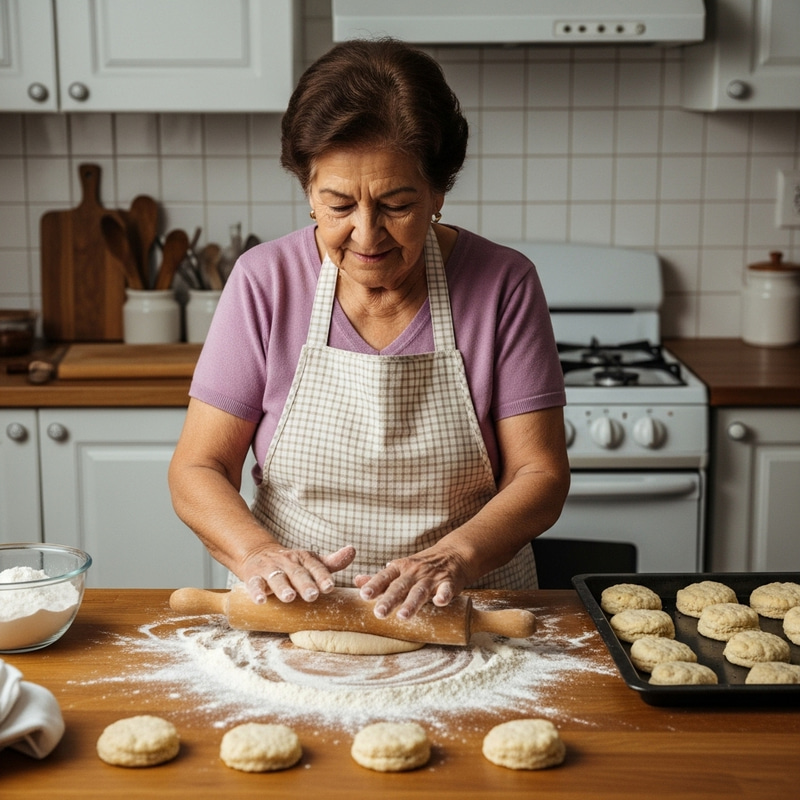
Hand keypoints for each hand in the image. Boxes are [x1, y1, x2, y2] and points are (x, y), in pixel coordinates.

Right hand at [241, 545, 355, 604]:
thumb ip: (332, 562)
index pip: (315, 567)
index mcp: (303, 558)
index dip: (323, 576)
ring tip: (290, 597)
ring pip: (277, 578)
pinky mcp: (254, 577)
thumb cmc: (291, 563)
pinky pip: (254, 584)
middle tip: (313, 595)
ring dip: (283, 588)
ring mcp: (270, 569)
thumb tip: (352, 551)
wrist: (258, 553)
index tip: (330, 587)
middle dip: (305, 584)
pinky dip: (256, 592)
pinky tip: (261, 600)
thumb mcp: (311, 561)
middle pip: (297, 573)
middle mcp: (288, 562)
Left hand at [353, 550, 468, 619]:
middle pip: (400, 586)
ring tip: (403, 616)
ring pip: (420, 591)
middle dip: (389, 599)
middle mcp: (414, 572)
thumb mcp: (399, 568)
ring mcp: (432, 577)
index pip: (385, 576)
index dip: (375, 585)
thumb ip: (380, 578)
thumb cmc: (420, 566)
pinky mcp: (449, 582)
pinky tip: (439, 602)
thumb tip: (357, 581)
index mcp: (400, 568)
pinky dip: (443, 595)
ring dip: (412, 603)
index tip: (364, 595)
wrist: (452, 554)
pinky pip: (446, 589)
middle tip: (379, 613)